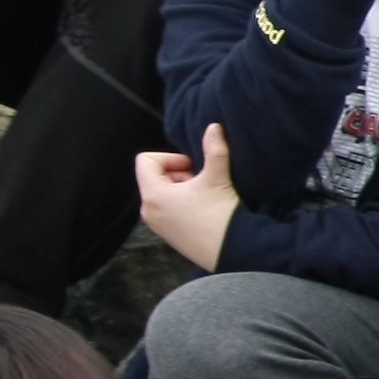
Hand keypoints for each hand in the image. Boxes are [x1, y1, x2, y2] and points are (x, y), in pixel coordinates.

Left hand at [131, 123, 240, 273]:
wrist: (232, 252)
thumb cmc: (220, 215)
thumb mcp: (217, 178)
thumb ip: (214, 149)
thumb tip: (214, 126)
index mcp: (154, 194)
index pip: (146, 160)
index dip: (170, 158)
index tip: (193, 167)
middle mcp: (148, 210)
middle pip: (153, 176)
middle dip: (177, 173)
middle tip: (200, 181)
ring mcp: (156, 224)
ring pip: (161, 192)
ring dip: (180, 188)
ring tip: (203, 195)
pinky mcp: (166, 233)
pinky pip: (165, 208)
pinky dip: (181, 202)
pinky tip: (202, 210)